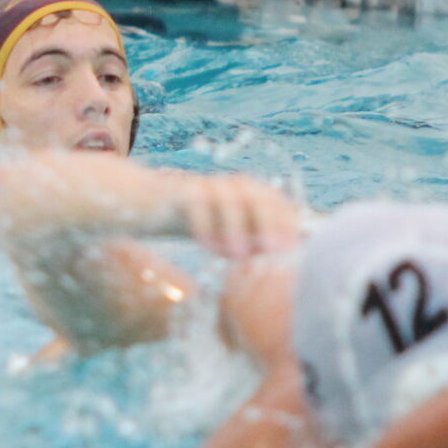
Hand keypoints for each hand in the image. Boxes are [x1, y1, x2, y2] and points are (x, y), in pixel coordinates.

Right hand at [171, 174, 298, 259]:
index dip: (287, 225)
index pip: (278, 204)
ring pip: (229, 199)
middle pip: (258, 197)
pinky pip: (197, 204)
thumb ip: (257, 244)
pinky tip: (207, 248)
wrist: (156, 205)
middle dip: (269, 223)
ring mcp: (209, 186)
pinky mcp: (184, 190)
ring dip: (236, 227)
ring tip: (236, 256)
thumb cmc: (204, 224)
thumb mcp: (233, 237)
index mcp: (253, 195)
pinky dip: (205, 227)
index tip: (291, 250)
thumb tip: (280, 261)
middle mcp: (234, 186)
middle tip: (272, 250)